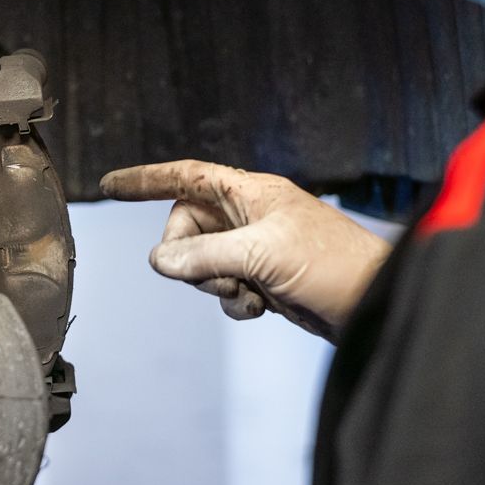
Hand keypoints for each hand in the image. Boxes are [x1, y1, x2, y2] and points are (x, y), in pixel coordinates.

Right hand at [100, 160, 391, 338]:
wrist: (375, 302)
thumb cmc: (332, 264)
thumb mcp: (262, 254)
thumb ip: (204, 256)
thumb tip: (159, 260)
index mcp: (250, 193)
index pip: (185, 177)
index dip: (146, 180)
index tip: (109, 185)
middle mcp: (250, 215)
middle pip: (187, 228)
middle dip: (191, 257)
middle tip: (216, 276)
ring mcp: (256, 247)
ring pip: (203, 262)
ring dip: (215, 284)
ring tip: (248, 294)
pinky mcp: (265, 278)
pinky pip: (225, 286)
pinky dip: (233, 301)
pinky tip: (260, 307)